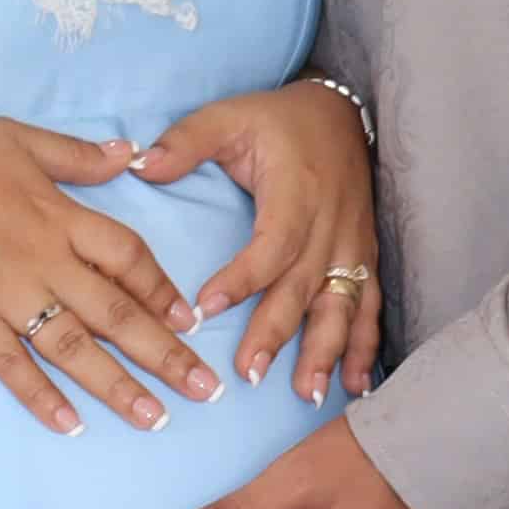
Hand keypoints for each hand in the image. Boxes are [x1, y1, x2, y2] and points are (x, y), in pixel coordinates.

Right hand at [0, 116, 223, 433]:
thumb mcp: (18, 138)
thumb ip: (77, 156)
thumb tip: (131, 155)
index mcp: (59, 215)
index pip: (128, 258)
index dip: (163, 290)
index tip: (189, 320)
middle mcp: (43, 260)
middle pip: (117, 312)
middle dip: (166, 354)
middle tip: (204, 390)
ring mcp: (4, 295)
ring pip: (73, 347)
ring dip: (117, 385)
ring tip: (154, 419)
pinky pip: (9, 366)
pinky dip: (40, 397)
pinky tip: (70, 425)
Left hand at [126, 73, 383, 403]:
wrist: (340, 115)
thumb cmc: (277, 121)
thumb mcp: (229, 116)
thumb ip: (186, 141)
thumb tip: (139, 164)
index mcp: (296, 191)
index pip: (273, 242)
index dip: (242, 278)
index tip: (204, 308)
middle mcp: (330, 223)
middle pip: (305, 285)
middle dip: (278, 332)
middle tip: (249, 372)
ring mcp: (352, 245)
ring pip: (342, 304)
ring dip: (326, 350)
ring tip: (307, 393)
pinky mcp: (364, 258)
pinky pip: (369, 306)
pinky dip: (364, 347)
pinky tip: (355, 385)